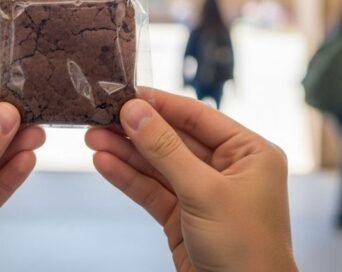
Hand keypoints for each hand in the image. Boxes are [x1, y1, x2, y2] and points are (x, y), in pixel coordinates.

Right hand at [86, 89, 296, 271]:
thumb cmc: (246, 249)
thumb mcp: (204, 192)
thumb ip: (166, 150)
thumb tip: (135, 111)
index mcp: (249, 153)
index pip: (198, 116)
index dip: (160, 104)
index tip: (126, 93)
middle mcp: (228, 169)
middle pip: (173, 140)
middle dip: (136, 130)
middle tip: (100, 116)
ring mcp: (203, 194)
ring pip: (158, 166)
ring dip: (126, 152)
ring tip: (92, 138)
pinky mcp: (183, 218)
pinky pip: (153, 191)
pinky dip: (128, 178)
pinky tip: (105, 163)